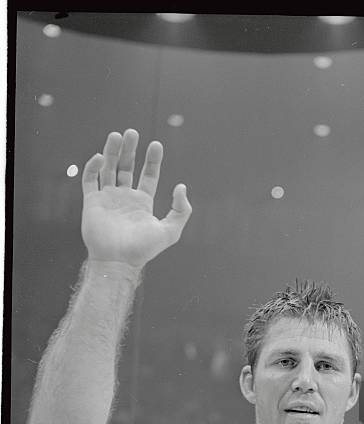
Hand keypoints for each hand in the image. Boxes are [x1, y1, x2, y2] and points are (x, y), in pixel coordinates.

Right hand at [81, 129, 191, 267]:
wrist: (118, 260)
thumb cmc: (144, 249)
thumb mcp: (171, 230)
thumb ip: (181, 210)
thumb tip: (182, 186)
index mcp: (143, 203)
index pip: (148, 176)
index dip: (152, 160)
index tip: (156, 145)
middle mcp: (125, 198)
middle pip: (127, 167)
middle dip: (131, 150)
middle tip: (133, 132)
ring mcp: (108, 199)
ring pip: (109, 169)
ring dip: (112, 151)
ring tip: (117, 135)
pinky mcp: (91, 202)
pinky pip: (90, 179)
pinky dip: (93, 167)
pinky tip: (100, 157)